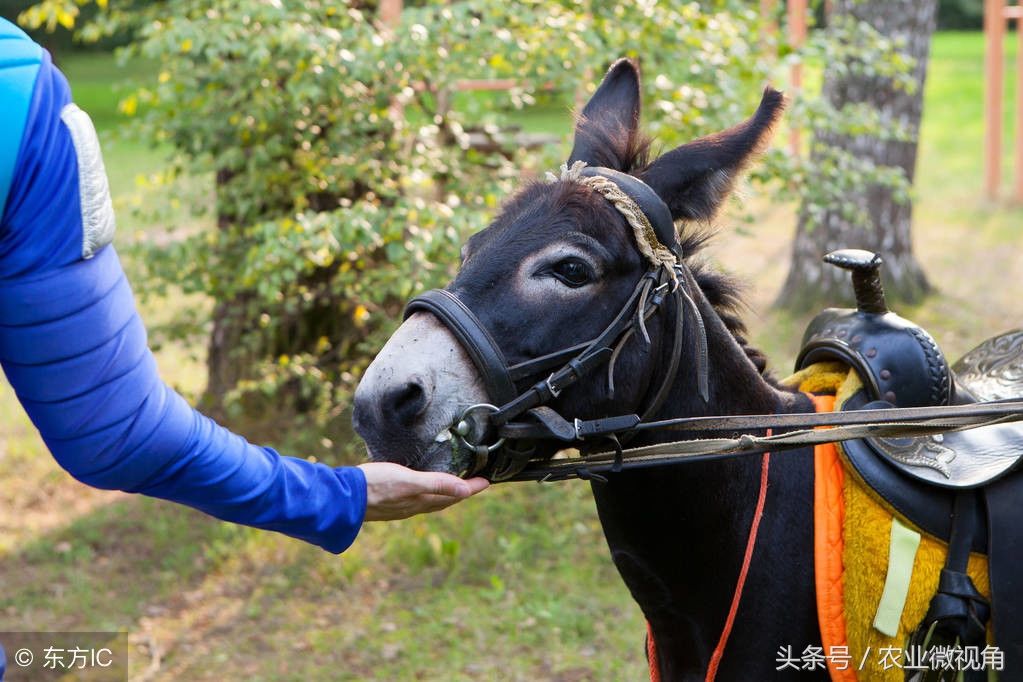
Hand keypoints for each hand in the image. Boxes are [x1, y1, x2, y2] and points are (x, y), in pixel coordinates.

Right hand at [358, 462, 488, 520]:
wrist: (344, 498)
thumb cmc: (376, 486)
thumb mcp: (410, 481)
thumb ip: (437, 484)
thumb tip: (466, 490)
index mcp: (422, 500)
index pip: (454, 495)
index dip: (472, 488)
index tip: (488, 482)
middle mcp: (414, 506)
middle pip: (445, 500)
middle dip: (462, 492)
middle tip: (476, 484)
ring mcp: (402, 506)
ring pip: (431, 502)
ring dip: (445, 495)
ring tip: (454, 487)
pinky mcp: (390, 503)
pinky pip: (417, 500)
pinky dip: (427, 495)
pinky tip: (421, 490)